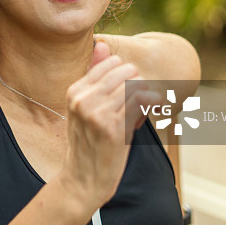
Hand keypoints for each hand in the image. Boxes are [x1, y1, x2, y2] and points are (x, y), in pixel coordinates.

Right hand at [60, 41, 160, 207]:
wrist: (83, 179)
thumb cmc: (89, 142)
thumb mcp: (85, 107)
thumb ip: (94, 75)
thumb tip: (102, 44)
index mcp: (74, 91)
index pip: (110, 63)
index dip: (125, 75)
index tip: (127, 92)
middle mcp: (83, 99)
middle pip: (125, 71)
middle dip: (138, 83)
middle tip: (137, 102)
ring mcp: (96, 113)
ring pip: (135, 85)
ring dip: (145, 96)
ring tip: (141, 111)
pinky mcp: (112, 128)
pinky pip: (140, 102)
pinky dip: (150, 104)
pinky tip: (149, 112)